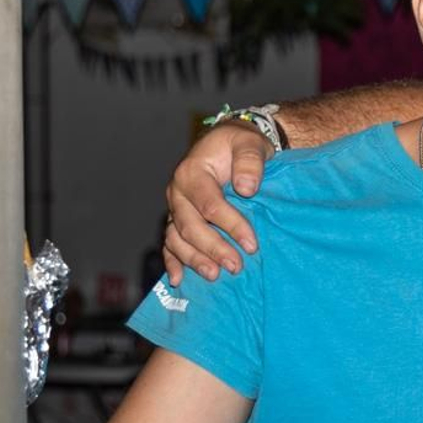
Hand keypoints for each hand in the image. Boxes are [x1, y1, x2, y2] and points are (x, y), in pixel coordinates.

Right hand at [162, 124, 272, 283]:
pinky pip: (170, 243)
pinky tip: (179, 280)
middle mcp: (178, 192)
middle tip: (236, 266)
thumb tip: (247, 188)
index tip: (252, 244)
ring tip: (215, 275)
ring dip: (194, 259)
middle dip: (213, 248)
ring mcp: (176, 208)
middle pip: (190, 226)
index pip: (210, 205)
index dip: (231, 226)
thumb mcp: (249, 142)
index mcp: (192, 173)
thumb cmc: (240, 144)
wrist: (230, 144)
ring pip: (176, 238)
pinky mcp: (178, 220)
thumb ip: (250, 161)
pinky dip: (172, 261)